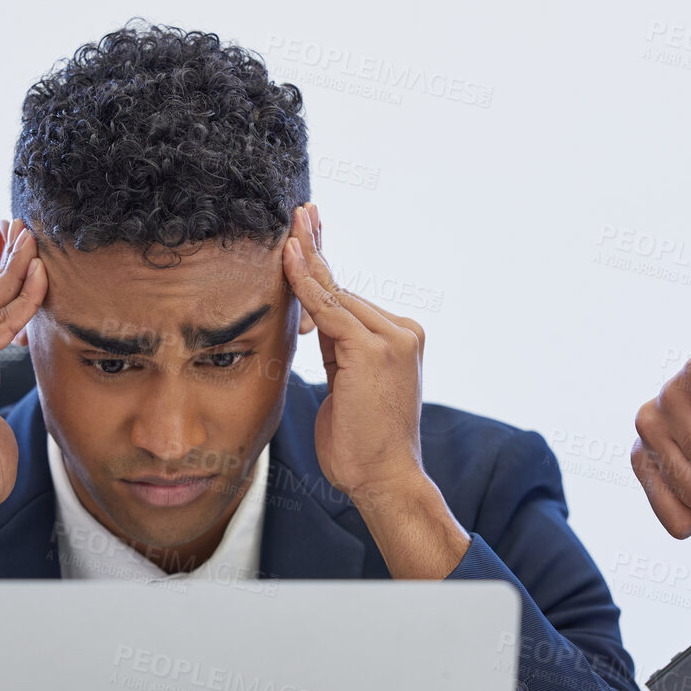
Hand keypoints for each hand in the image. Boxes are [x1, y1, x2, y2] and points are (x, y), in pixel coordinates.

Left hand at [283, 204, 467, 577]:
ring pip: (336, 296)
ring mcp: (392, 338)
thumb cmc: (361, 445)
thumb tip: (316, 324)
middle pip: (343, 288)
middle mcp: (401, 332)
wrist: (384, 480)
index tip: (306, 232)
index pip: (349, 297)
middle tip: (299, 211)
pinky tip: (289, 259)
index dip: (325, 264)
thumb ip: (337, 351)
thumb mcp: (346, 387)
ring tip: (289, 226)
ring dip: (308, 262)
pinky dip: (307, 284)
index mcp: (397, 339)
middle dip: (316, 251)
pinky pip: (330, 310)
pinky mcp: (375, 349)